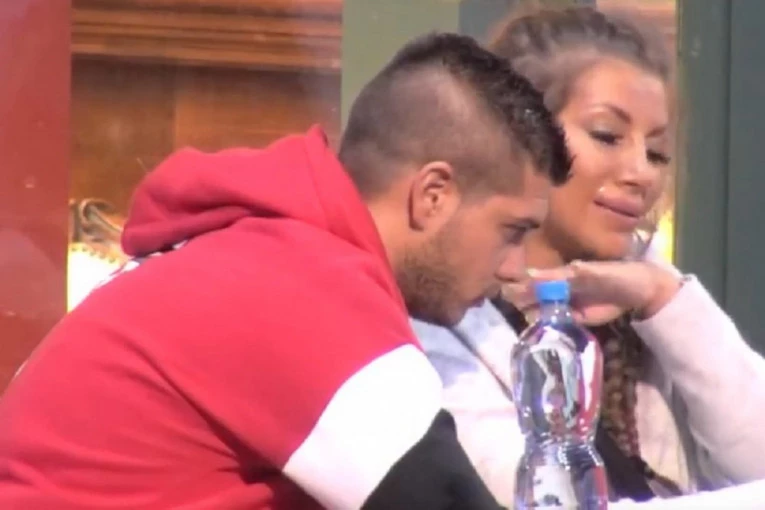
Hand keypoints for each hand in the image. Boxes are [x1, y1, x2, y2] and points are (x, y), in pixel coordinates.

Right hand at [501, 260, 681, 325]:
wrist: (644, 292)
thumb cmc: (621, 275)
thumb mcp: (595, 273)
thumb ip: (568, 275)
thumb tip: (537, 274)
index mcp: (562, 274)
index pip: (535, 279)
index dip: (521, 286)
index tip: (509, 293)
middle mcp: (560, 288)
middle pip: (533, 294)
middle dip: (522, 300)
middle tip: (516, 308)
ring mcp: (567, 303)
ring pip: (540, 308)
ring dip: (532, 314)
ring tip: (528, 319)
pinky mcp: (576, 318)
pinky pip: (555, 321)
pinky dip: (547, 324)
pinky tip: (539, 328)